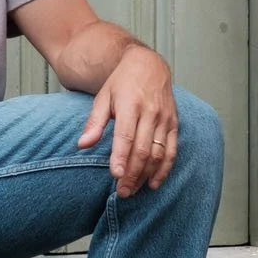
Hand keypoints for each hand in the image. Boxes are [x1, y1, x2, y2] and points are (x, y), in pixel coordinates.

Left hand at [78, 42, 178, 195]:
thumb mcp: (103, 97)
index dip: (121, 157)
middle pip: (143, 148)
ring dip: (146, 175)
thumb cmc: (122, 83)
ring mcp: (164, 118)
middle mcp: (150, 112)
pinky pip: (171, 150)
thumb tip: (83, 144)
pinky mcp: (174, 124)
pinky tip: (154, 183)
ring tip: (134, 190)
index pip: (126, 135)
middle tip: (122, 192)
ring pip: (158, 153)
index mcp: (130, 104)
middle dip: (133, 173)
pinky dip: (164, 169)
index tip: (116, 175)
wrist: (148, 65)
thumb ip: (94, 122)